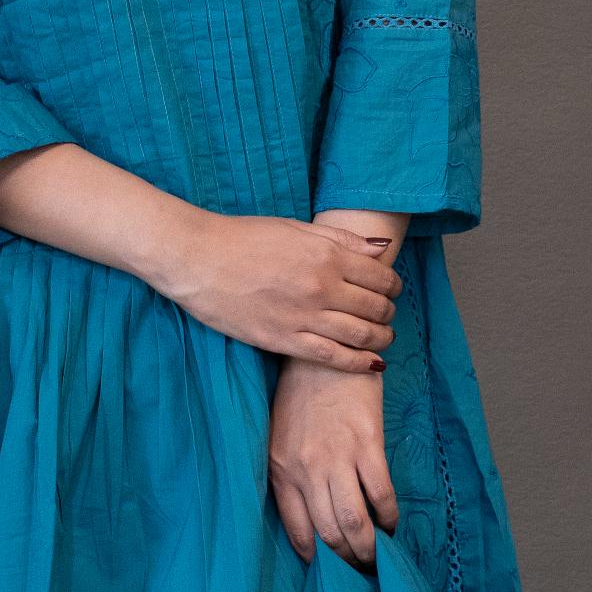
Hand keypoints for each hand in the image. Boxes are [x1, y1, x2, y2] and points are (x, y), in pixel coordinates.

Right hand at [156, 212, 399, 368]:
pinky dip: (358, 363)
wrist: (198, 258)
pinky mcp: (284, 340)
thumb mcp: (296, 227)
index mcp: (326, 255)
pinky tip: (372, 364)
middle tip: (386, 315)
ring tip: (382, 339)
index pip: (380, 276)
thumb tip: (381, 248)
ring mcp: (303, 316)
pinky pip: (332, 357)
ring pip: (360, 335)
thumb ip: (341, 239)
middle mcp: (321, 287)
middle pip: (374, 308)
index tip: (391, 290)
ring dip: (380, 339)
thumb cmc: (244, 237)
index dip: (393, 286)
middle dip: (388, 313)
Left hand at [269, 362, 398, 566]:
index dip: (315, 558)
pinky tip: (391, 523)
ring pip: (354, 521)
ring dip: (368, 548)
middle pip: (328, 532)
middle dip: (346, 560)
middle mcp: (306, 469)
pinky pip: (380, 494)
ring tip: (377, 558)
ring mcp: (337, 457)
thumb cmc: (301, 393)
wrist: (325, 352)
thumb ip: (291, 472)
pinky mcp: (366, 444)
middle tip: (359, 570)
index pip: (297, 529)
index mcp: (280, 469)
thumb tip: (313, 511)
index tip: (328, 571)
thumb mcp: (280, 436)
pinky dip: (388, 516)